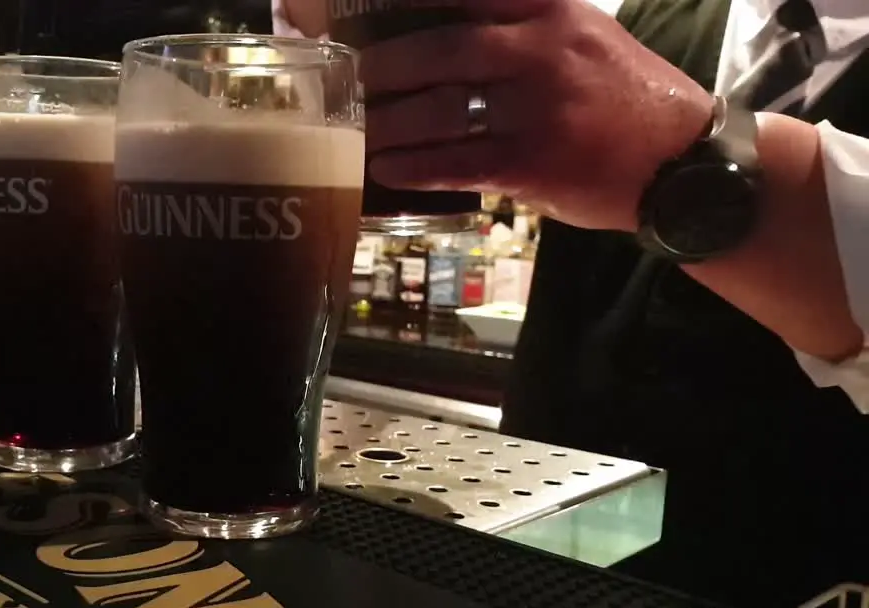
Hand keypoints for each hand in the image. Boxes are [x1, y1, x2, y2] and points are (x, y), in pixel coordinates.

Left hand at [361, 0, 714, 231]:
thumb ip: (522, 23)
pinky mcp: (534, 163)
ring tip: (354, 126)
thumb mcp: (583, 34)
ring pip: (440, 110)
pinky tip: (384, 166)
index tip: (362, 6)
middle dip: (383, 64)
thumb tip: (443, 29)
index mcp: (552, 11)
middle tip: (348, 74)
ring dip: (386, 121)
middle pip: (441, 49)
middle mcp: (544, 51)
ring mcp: (539, 108)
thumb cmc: (624, 97)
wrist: (684, 163)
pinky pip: (455, 161)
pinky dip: (412, 165)